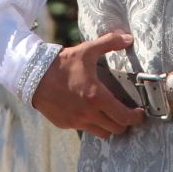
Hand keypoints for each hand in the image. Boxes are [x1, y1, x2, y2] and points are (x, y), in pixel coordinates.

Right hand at [31, 31, 145, 137]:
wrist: (33, 75)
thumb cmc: (62, 63)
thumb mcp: (87, 50)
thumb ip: (109, 42)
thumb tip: (128, 37)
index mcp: (96, 97)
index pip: (124, 117)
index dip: (136, 118)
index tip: (139, 113)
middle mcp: (88, 113)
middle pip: (116, 129)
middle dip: (124, 122)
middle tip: (126, 113)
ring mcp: (76, 121)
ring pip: (102, 133)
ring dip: (108, 126)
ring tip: (109, 114)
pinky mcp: (65, 124)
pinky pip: (84, 129)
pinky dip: (91, 124)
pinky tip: (89, 111)